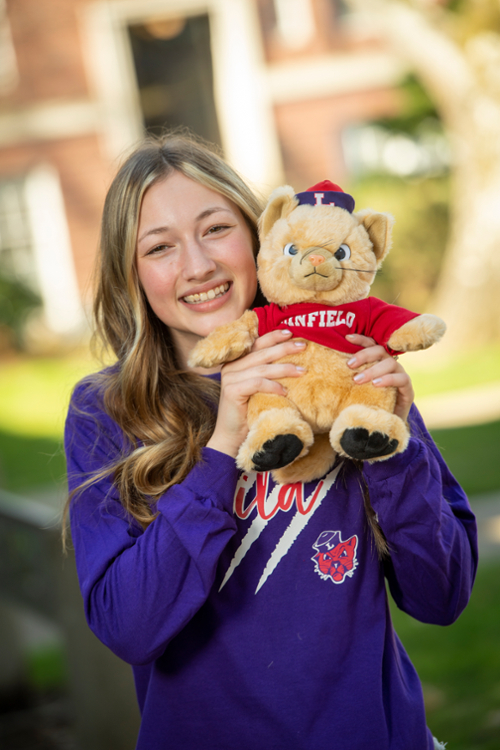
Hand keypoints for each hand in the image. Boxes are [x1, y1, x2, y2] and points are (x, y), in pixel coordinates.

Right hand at [205, 330, 305, 456]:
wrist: (232, 438)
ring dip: (284, 368)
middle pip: (261, 352)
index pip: (257, 343)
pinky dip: (273, 386)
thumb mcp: (259, 389)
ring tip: (302, 371)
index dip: (274, 336)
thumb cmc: (249, 413)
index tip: (291, 332)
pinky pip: (257, 383)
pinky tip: (285, 391)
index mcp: (237, 362)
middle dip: (284, 348)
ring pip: (262, 368)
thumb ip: (267, 374)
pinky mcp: (232, 391)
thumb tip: (294, 361)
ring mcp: (230, 378)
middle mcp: (231, 367)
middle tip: (304, 346)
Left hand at [345, 334, 413, 422]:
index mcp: (378, 362)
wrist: (385, 426)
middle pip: (380, 351)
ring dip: (373, 370)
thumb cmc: (367, 405)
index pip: (371, 344)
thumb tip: (321, 372)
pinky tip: (376, 384)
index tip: (347, 338)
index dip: (361, 339)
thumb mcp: (354, 390)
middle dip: (364, 355)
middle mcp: (390, 365)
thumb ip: (346, 379)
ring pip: (390, 363)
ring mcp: (400, 376)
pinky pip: (401, 379)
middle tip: (349, 365)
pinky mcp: (408, 390)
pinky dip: (388, 379)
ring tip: (358, 380)